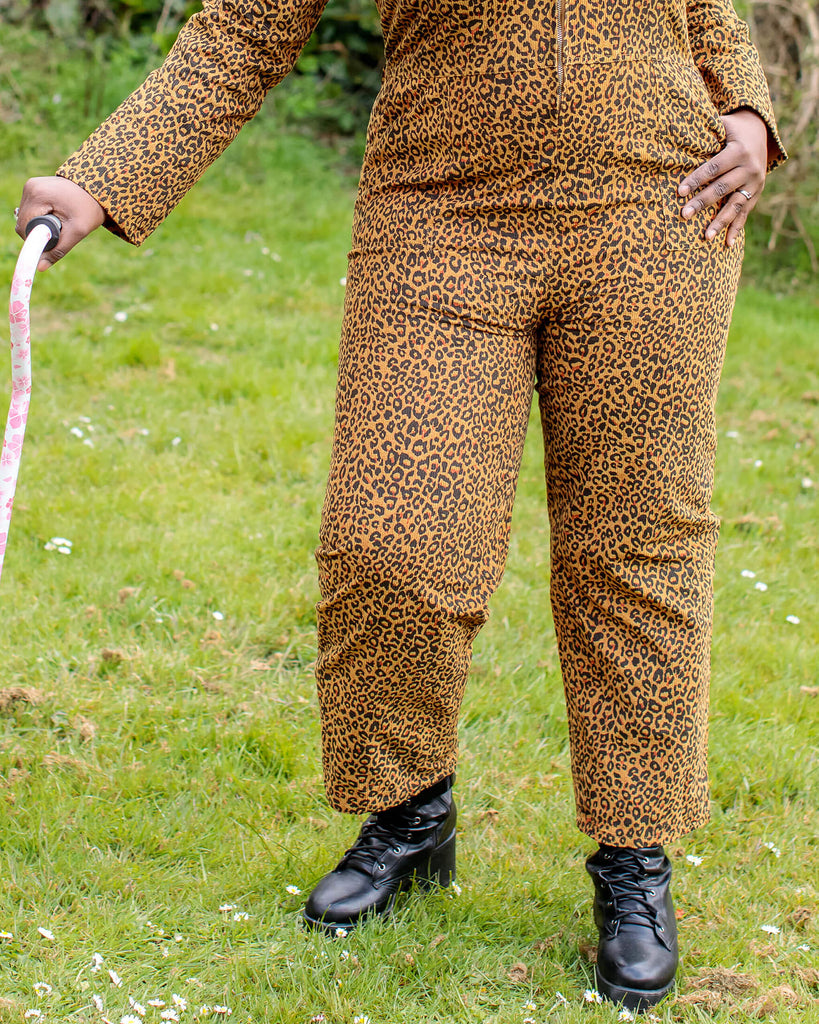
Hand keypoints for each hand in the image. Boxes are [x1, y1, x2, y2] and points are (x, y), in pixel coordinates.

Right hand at [15, 176, 104, 270]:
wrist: (97, 191)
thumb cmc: (90, 209)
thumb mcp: (78, 232)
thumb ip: (58, 250)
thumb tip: (40, 267)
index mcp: (38, 195)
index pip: (25, 226)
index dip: (35, 240)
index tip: (51, 244)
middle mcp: (30, 187)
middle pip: (23, 222)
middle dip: (38, 234)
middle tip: (59, 234)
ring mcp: (31, 185)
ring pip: (25, 217)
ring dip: (38, 226)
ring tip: (59, 223)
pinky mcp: (33, 187)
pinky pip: (30, 210)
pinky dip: (40, 218)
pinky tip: (54, 216)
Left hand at [677, 109, 768, 246]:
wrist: (760, 132)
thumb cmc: (731, 129)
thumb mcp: (722, 124)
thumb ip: (705, 130)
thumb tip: (676, 128)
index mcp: (738, 151)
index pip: (713, 168)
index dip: (696, 179)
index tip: (679, 191)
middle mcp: (750, 168)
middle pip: (722, 188)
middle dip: (702, 202)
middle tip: (683, 215)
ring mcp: (755, 183)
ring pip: (735, 205)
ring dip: (720, 222)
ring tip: (705, 237)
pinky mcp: (756, 194)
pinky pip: (745, 213)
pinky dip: (736, 229)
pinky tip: (727, 245)